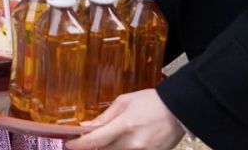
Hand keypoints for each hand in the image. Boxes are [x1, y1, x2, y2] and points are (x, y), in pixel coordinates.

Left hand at [65, 90, 184, 149]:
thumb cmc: (150, 101)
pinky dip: (122, 149)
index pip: (94, 142)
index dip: (78, 146)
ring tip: (110, 137)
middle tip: (87, 141)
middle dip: (92, 148)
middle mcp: (132, 143)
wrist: (179, 110)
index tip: (69, 145)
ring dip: (108, 148)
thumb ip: (104, 117)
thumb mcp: (124, 102)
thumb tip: (86, 127)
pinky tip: (123, 142)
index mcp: (123, 125)